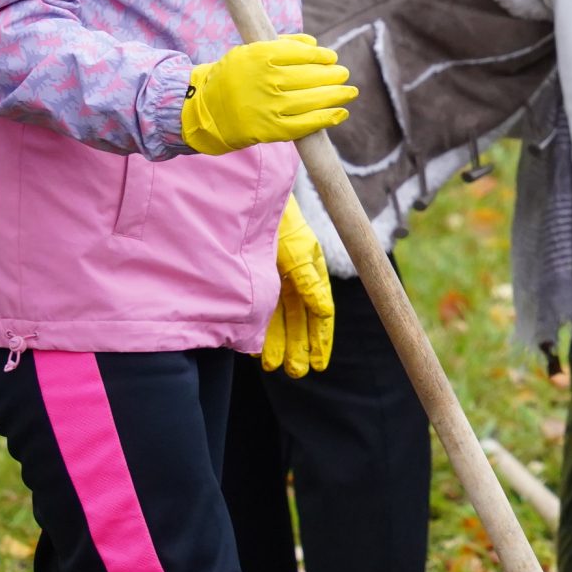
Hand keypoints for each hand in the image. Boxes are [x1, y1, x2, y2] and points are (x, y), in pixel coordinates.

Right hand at [182, 35, 356, 154]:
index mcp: (261, 55)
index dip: (323, 56)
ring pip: (314, 99)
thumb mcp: (249, 52)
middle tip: (344, 74)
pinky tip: (341, 112)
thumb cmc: (233, 77)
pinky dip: (328, 117)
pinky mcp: (272, 129)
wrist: (206, 111)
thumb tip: (314, 44)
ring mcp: (271, 106)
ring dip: (337, 95)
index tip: (331, 57)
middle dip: (334, 75)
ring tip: (350, 92)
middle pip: (313, 76)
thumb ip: (283, 45)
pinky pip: (307, 123)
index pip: (304, 54)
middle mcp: (267, 80)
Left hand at [262, 197, 335, 376]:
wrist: (247, 199)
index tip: (319, 364)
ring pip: (278, 320)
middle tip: (295, 373)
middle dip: (298, 347)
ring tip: (274, 367)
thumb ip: (309, 280)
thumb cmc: (279, 220)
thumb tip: (325, 311)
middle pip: (299, 321)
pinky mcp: (253, 281)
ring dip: (278, 344)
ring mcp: (273, 280)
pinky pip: (258, 312)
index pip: (320, 313)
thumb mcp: (296, 250)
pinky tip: (253, 348)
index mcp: (312, 271)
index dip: (320, 339)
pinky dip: (257, 331)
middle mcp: (294, 279)